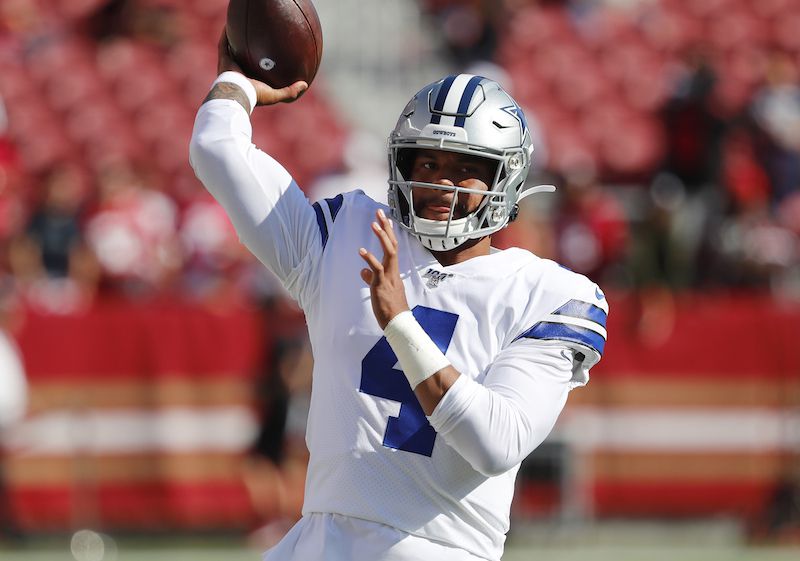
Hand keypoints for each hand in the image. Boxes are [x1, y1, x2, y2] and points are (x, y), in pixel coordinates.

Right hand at [217, 29, 306, 104]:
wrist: (237, 94)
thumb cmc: (255, 96)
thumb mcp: (276, 95)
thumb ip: (290, 91)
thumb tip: (304, 84)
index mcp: (248, 81)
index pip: (254, 70)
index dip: (259, 63)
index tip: (267, 56)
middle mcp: (238, 72)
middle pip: (242, 57)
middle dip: (246, 49)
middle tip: (255, 40)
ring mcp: (229, 65)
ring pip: (231, 49)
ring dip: (234, 40)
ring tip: (241, 29)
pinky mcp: (223, 59)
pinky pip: (224, 44)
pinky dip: (226, 35)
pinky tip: (230, 25)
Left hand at [359, 209, 409, 329]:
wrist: (398, 324)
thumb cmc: (390, 309)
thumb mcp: (380, 291)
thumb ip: (371, 279)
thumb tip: (363, 272)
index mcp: (394, 272)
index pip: (393, 248)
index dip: (389, 233)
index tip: (385, 220)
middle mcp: (394, 271)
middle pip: (393, 245)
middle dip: (386, 228)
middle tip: (380, 213)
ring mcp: (389, 277)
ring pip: (389, 253)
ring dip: (381, 237)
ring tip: (373, 224)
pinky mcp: (382, 285)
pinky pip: (377, 269)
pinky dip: (370, 259)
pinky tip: (361, 251)